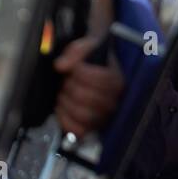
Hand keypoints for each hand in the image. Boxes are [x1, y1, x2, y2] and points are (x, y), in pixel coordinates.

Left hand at [53, 0, 122, 136]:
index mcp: (116, 80)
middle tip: (67, 80)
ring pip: (82, 115)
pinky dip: (65, 119)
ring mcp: (103, 116)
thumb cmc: (89, 60)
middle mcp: (114, 101)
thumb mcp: (84, 47)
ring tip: (64, 93)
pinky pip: (78, 130)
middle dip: (70, 87)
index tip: (75, 67)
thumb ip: (75, 52)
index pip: (99, 79)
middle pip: (87, 97)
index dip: (80, 71)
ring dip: (66, 102)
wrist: (91, 72)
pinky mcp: (92, 128)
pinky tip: (61, 107)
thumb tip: (61, 66)